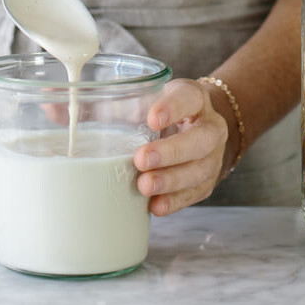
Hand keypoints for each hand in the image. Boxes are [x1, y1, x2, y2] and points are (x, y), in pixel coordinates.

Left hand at [134, 78, 236, 215]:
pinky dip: (174, 201)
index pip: (190, 99)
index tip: (152, 119)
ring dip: (171, 180)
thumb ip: (127, 105)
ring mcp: (213, 156)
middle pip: (201, 139)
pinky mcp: (207, 181)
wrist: (193, 127)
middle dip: (171, 152)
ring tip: (144, 186)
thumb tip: (91, 117)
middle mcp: (211, 127)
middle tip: (141, 159)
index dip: (173, 108)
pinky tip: (155, 205)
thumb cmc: (164, 111)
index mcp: (196, 99)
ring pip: (200, 170)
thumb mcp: (149, 99)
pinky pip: (195, 193)